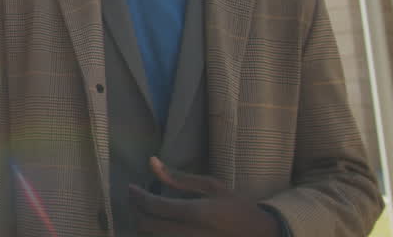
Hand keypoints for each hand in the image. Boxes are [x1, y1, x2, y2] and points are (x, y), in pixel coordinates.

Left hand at [127, 156, 282, 236]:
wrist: (261, 235)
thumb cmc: (238, 208)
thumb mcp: (213, 187)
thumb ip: (179, 179)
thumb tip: (152, 162)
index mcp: (196, 213)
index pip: (154, 206)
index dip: (136, 196)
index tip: (131, 188)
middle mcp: (189, 234)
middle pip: (146, 225)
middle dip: (135, 210)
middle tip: (135, 199)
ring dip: (143, 225)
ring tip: (146, 212)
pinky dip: (154, 234)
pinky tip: (158, 225)